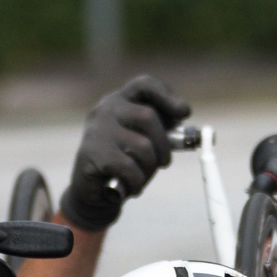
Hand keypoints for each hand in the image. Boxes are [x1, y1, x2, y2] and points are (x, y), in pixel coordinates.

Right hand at [59, 75, 191, 231]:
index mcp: (119, 101)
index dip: (167, 95)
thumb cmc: (122, 163)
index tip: (184, 112)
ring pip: (143, 146)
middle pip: (148, 116)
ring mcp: (98, 131)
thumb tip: (185, 124)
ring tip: (141, 178)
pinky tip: (132, 186)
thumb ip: (159, 131)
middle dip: (164, 145)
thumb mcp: (141, 141)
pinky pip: (130, 168)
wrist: (91, 191)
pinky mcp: (94, 154)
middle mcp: (106, 110)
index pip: (144, 85)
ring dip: (149, 168)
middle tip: (164, 162)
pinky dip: (137, 182)